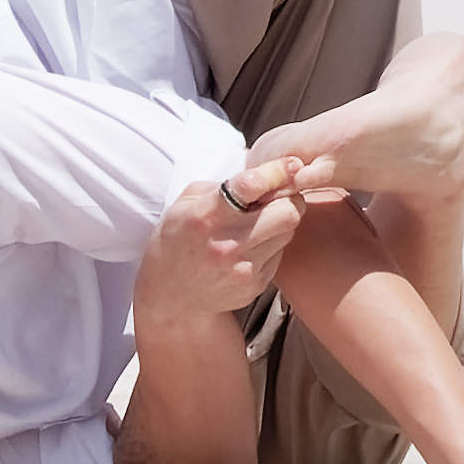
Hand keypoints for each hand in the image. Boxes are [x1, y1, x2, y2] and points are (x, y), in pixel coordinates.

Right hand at [138, 167, 317, 330]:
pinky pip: (280, 253)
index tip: (294, 164)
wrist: (169, 299)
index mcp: (206, 217)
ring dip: (282, 221)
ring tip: (259, 223)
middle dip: (288, 198)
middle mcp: (227, 244)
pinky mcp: (255, 285)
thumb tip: (268, 173)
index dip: (278, 171)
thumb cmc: (177, 242)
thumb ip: (224, 185)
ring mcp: (243, 268)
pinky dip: (272, 244)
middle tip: (276, 198)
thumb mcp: (186, 204)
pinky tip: (251, 247)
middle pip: (288, 211)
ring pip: (289, 231)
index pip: (252, 186)